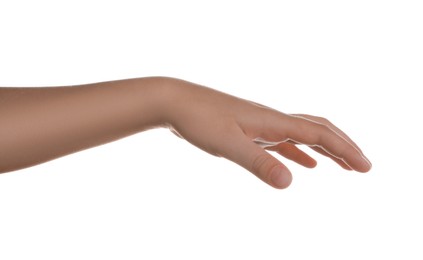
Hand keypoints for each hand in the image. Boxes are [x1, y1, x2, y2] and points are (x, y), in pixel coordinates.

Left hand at [164, 78, 371, 188]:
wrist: (175, 102)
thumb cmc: (198, 120)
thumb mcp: (228, 144)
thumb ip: (258, 163)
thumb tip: (290, 183)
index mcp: (273, 121)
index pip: (319, 134)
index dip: (345, 150)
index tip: (366, 167)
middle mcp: (272, 120)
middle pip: (318, 130)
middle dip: (342, 147)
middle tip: (363, 166)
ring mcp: (262, 124)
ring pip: (303, 135)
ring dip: (326, 149)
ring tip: (342, 164)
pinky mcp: (250, 130)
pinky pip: (284, 141)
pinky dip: (300, 152)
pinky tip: (305, 164)